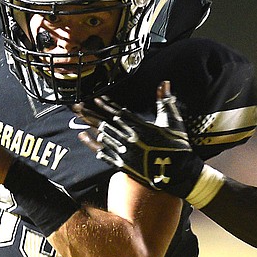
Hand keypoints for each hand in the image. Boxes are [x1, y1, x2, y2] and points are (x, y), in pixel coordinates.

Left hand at [75, 81, 204, 198]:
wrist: (179, 173)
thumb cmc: (178, 146)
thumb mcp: (173, 121)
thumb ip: (165, 101)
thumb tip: (164, 83)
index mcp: (141, 127)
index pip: (119, 113)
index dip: (106, 105)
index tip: (95, 98)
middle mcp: (130, 139)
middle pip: (106, 123)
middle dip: (90, 113)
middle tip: (76, 106)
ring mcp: (125, 153)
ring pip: (103, 137)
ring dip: (90, 126)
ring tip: (79, 116)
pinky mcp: (124, 165)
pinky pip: (104, 154)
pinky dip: (93, 145)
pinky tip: (84, 137)